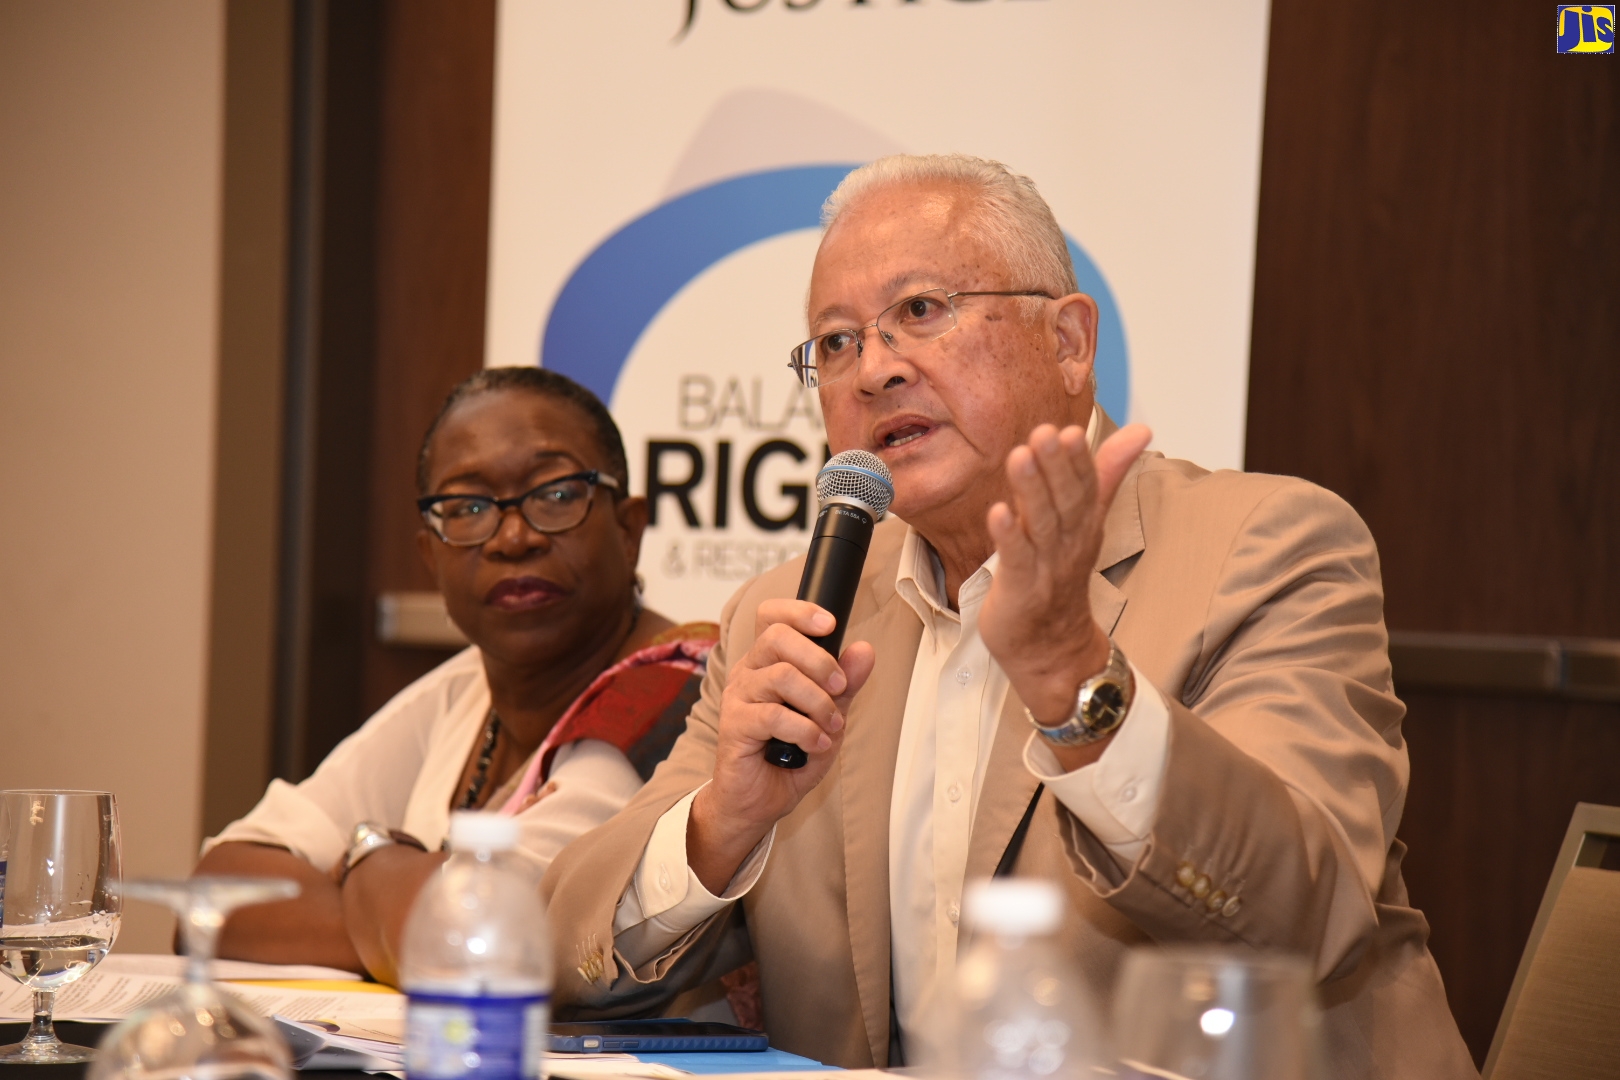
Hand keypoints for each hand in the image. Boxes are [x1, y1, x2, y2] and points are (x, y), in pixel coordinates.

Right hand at [688, 599, 874, 893]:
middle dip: (819, 659)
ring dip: (818, 702)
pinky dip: (805, 730)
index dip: (800, 611)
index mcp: (768, 661)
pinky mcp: (735, 725)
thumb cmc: (791, 754)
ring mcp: (738, 697)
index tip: (829, 624)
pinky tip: (817, 745)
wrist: (761, 800)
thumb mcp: (830, 715)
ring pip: (781, 676)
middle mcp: (749, 672)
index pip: (772, 615)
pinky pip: (774, 715)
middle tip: (839, 687)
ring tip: (831, 727)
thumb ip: (845, 683)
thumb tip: (864, 649)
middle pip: (777, 637)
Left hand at [980, 422, 1151, 744]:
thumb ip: (1105, 474)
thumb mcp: (1086, 521)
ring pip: (1042, 524)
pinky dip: (1008, 535)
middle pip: (1066, 500)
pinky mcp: (1021, 589)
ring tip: (1019, 458)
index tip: (1069, 430)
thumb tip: (1141, 431)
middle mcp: (1069, 543)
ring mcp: (1046, 567)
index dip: (1078, 459)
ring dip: (1031, 490)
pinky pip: (1016, 558)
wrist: (1052, 649)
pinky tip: (997, 512)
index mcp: (1084, 524)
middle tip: (1045, 433)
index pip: (1086, 486)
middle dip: (1056, 466)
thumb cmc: (1059, 578)